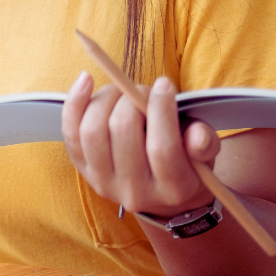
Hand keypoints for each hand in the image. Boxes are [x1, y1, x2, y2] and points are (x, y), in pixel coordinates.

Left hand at [62, 72, 218, 217]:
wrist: (160, 196)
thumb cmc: (186, 164)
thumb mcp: (204, 156)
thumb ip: (205, 143)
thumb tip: (197, 134)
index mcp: (172, 188)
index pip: (162, 149)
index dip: (161, 110)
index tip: (164, 84)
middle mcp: (135, 191)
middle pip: (123, 133)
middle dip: (132, 99)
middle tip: (143, 88)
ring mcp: (103, 182)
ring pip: (93, 131)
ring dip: (106, 98)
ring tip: (121, 89)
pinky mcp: (82, 168)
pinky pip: (70, 131)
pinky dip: (74, 102)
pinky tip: (86, 79)